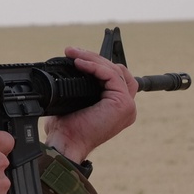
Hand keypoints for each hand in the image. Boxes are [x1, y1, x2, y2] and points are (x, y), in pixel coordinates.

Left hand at [43, 47, 138, 163]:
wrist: (66, 142)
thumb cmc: (66, 128)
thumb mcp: (72, 101)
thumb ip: (77, 86)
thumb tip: (67, 68)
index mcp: (116, 105)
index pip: (114, 76)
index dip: (96, 63)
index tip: (75, 55)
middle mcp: (125, 105)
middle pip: (117, 70)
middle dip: (94, 57)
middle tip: (72, 51)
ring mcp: (127, 105)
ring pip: (115, 70)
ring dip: (93, 58)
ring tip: (74, 54)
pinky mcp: (123, 104)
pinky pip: (112, 76)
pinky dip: (95, 66)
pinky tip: (80, 63)